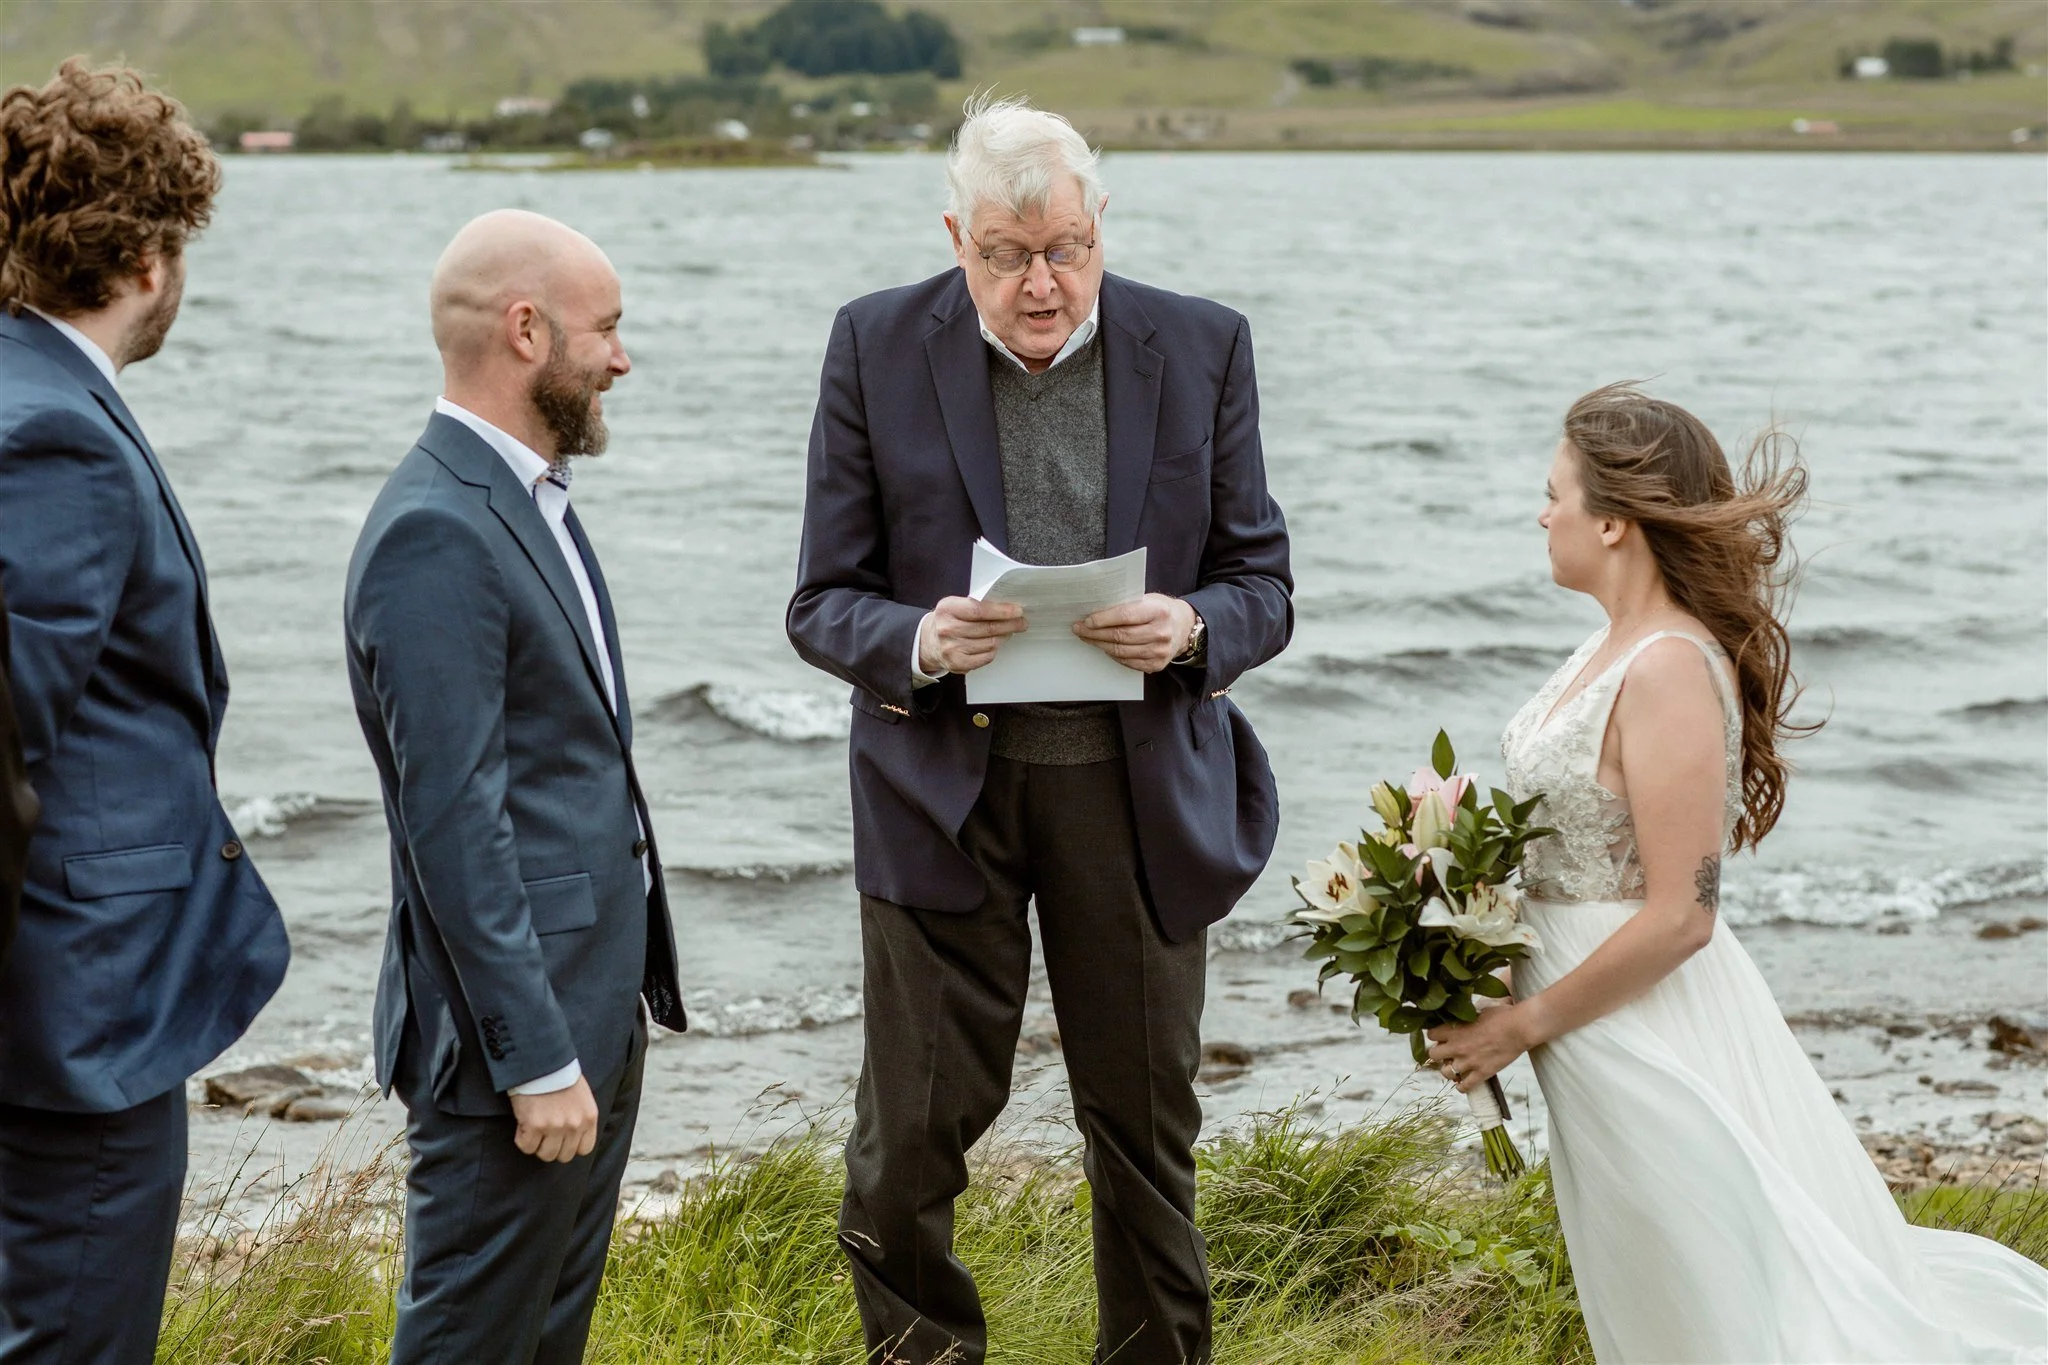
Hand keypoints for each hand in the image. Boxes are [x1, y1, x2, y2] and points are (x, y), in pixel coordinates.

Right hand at [509, 1076, 598, 1162]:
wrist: (541, 1061)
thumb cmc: (559, 1075)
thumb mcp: (582, 1096)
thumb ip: (580, 1116)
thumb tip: (573, 1136)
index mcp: (589, 1117)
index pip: (584, 1149)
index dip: (570, 1145)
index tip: (561, 1137)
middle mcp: (575, 1125)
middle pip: (564, 1155)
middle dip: (552, 1146)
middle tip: (544, 1132)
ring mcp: (555, 1127)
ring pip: (545, 1155)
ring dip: (537, 1144)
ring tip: (533, 1128)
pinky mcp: (535, 1126)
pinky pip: (526, 1147)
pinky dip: (522, 1138)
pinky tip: (523, 1123)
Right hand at [919, 597, 1026, 674]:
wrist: (928, 642)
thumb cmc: (949, 620)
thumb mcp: (956, 606)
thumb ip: (977, 605)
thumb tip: (1008, 608)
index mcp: (947, 609)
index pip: (979, 610)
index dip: (1001, 611)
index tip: (1017, 611)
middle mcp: (947, 629)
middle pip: (987, 628)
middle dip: (1010, 625)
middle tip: (1022, 623)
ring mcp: (951, 648)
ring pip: (990, 643)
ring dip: (1003, 637)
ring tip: (1008, 632)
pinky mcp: (957, 663)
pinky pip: (986, 657)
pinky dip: (993, 650)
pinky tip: (994, 644)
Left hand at [1072, 594, 1194, 673]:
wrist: (1184, 626)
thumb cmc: (1160, 609)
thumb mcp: (1148, 599)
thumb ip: (1127, 604)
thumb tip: (1095, 610)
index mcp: (1158, 611)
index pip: (1125, 616)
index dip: (1103, 619)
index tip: (1086, 620)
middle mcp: (1161, 632)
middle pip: (1120, 636)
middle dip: (1095, 634)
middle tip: (1080, 630)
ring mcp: (1160, 651)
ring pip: (1121, 651)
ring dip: (1100, 645)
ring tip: (1088, 639)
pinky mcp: (1157, 665)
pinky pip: (1128, 662)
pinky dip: (1113, 655)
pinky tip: (1104, 648)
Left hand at [1425, 1004, 1536, 1093]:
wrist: (1520, 1028)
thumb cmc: (1502, 1015)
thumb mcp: (1478, 1011)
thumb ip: (1465, 1019)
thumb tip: (1460, 1018)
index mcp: (1454, 1029)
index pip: (1430, 1034)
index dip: (1435, 1035)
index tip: (1440, 1036)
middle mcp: (1457, 1046)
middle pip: (1433, 1054)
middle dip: (1438, 1053)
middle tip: (1446, 1053)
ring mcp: (1469, 1061)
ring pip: (1445, 1072)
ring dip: (1449, 1070)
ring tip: (1455, 1068)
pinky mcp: (1482, 1073)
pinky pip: (1464, 1086)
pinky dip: (1462, 1086)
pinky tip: (1463, 1083)